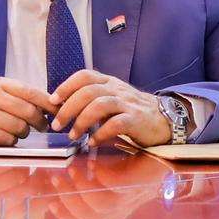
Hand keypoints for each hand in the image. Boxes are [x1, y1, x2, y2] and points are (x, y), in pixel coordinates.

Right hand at [0, 78, 56, 146]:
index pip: (32, 92)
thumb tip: (50, 105)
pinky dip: (8, 142)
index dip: (49, 104)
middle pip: (30, 112)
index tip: (58, 112)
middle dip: (39, 123)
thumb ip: (17, 96)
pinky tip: (0, 138)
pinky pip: (7, 140)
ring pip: (20, 128)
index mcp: (0, 84)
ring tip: (13, 131)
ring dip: (21, 134)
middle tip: (41, 127)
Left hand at [49, 69, 167, 147]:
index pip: (84, 76)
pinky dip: (100, 134)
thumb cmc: (132, 110)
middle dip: (68, 108)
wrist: (165, 118)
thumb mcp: (112, 98)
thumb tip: (62, 108)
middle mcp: (117, 89)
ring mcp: (127, 103)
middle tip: (57, 125)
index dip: (66, 86)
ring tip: (73, 135)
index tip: (52, 100)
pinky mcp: (136, 119)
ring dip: (82, 121)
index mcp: (109, 82)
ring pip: (100, 105)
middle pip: (88, 92)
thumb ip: (92, 99)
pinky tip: (92, 143)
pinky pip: (115, 124)